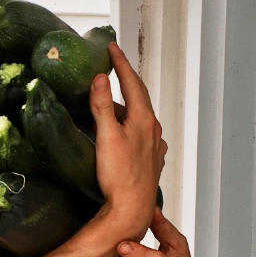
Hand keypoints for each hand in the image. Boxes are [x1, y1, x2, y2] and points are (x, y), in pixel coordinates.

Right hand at [91, 44, 166, 241]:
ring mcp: (154, 144)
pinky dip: (130, 122)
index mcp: (144, 118)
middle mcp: (153, 129)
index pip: (132, 82)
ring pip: (139, 115)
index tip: (111, 47)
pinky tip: (121, 130)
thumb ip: (102, 106)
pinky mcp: (151, 159)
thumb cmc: (118, 176)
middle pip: (138, 96)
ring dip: (125, 103)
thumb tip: (101, 79)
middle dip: (125, 79)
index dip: (120, 63)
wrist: (131, 209)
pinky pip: (141, 132)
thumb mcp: (106, 137)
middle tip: (112, 65)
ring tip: (108, 100)